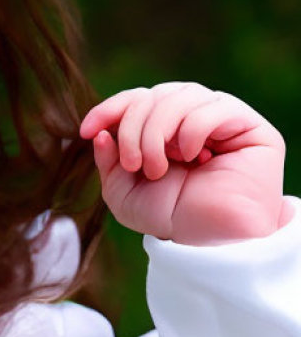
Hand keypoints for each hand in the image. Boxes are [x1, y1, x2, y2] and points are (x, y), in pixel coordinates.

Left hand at [80, 82, 288, 244]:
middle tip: (135, 165)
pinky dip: (193, 131)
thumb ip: (109, 161)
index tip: (87, 131)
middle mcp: (192, 118)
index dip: (109, 109)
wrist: (212, 241)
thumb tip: (101, 132)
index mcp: (164, 129)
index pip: (136, 99)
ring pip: (179, 95)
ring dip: (157, 132)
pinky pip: (213, 107)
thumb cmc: (172, 217)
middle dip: (133, 129)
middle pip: (152, 96)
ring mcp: (221, 119)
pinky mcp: (249, 126)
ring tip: (159, 169)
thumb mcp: (124, 193)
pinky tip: (196, 158)